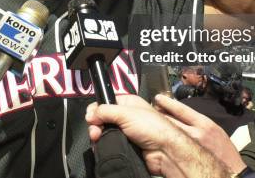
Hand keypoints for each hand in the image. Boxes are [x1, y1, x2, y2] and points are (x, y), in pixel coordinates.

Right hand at [86, 95, 229, 177]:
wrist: (164, 151)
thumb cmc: (152, 127)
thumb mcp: (126, 113)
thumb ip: (105, 111)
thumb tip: (90, 115)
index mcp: (127, 103)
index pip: (105, 102)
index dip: (96, 109)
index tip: (91, 117)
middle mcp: (125, 116)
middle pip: (102, 118)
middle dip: (95, 124)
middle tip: (95, 131)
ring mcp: (125, 131)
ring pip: (104, 132)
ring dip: (98, 135)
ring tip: (98, 139)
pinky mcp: (125, 145)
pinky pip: (109, 143)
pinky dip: (103, 145)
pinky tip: (101, 146)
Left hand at [153, 94, 247, 173]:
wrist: (232, 173)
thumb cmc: (223, 151)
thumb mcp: (214, 130)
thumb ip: (198, 122)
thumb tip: (181, 115)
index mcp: (204, 124)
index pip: (181, 109)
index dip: (167, 102)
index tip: (158, 98)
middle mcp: (195, 133)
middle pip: (170, 119)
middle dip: (159, 113)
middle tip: (151, 110)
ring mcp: (188, 145)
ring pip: (167, 131)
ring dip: (158, 126)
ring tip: (151, 122)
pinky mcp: (184, 157)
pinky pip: (168, 145)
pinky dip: (161, 140)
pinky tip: (155, 138)